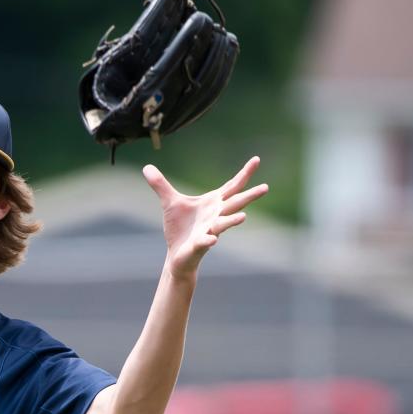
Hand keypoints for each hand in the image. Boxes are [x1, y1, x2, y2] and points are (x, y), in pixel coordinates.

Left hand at [142, 156, 266, 279]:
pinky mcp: (198, 245)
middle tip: (266, 187)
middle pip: (235, 204)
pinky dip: (208, 240)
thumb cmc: (179, 228)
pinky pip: (205, 242)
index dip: (244, 174)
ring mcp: (209, 230)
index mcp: (213, 203)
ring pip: (223, 224)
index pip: (232, 187)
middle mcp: (216, 216)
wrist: (176, 254)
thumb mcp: (169, 202)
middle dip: (250, 196)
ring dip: (232, 221)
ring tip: (243, 217)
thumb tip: (146, 167)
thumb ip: (160, 185)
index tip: (257, 159)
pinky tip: (211, 239)